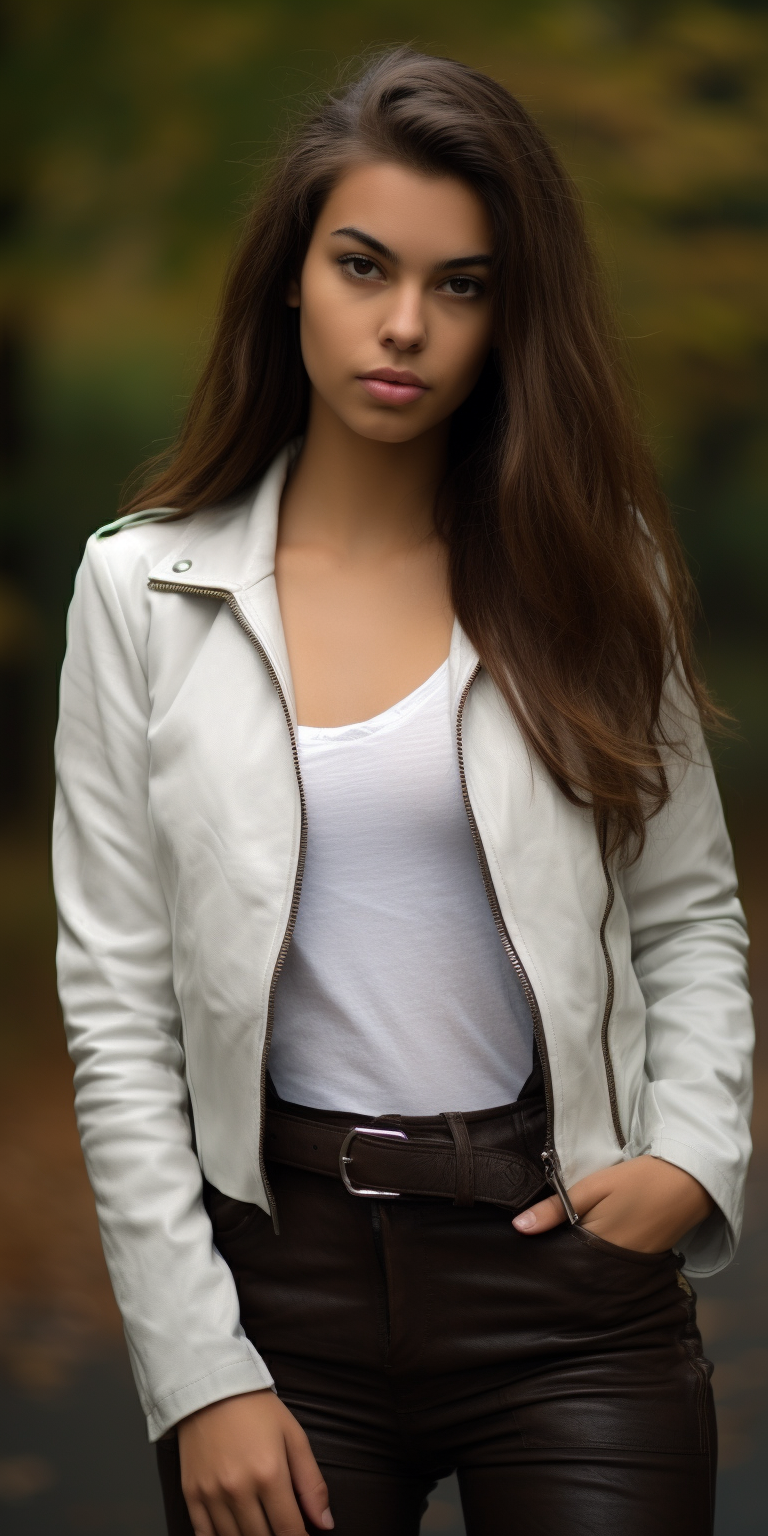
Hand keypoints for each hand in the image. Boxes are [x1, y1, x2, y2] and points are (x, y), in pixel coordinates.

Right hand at [178, 1389, 332, 1535]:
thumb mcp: (294, 1436)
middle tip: (282, 1530)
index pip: (289, 1530)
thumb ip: (312, 1484)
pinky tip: (234, 1534)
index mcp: (269, 1474)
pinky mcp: (191, 1494)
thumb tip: (325, 1523)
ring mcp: (212, 1494)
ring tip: (262, 1530)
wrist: (211, 1387)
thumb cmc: (255, 1409)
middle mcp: (239, 1489)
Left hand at [512, 1155, 712, 1252]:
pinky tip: (589, 1253)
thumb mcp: (593, 1186)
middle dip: (557, 1261)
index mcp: (595, 1245)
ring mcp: (628, 1269)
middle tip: (538, 1251)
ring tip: (560, 1251)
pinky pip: (610, 1271)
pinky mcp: (641, 1266)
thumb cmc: (638, 1180)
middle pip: (574, 1271)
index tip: (525, 1248)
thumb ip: (556, 1208)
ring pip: (591, 1272)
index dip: (542, 1252)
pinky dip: (597, 1263)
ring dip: (577, 1262)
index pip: (558, 1259)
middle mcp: (611, 1266)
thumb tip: (519, 1228)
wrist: (689, 1183)